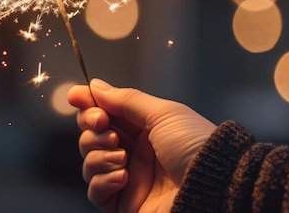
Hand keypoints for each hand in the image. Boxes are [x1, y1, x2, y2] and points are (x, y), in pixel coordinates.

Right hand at [68, 79, 215, 212]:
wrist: (213, 186)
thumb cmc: (196, 146)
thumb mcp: (163, 114)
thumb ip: (126, 100)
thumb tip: (96, 86)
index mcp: (144, 128)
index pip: (106, 113)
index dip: (89, 104)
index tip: (75, 95)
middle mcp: (133, 152)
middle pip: (92, 136)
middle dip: (92, 127)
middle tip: (103, 125)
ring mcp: (127, 178)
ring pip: (90, 162)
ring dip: (98, 154)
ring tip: (121, 155)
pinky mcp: (123, 203)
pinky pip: (95, 192)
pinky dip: (102, 181)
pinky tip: (122, 177)